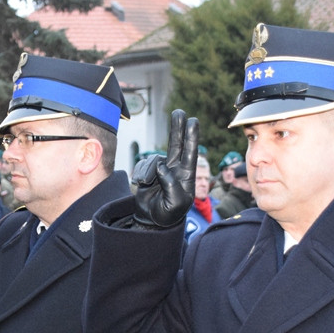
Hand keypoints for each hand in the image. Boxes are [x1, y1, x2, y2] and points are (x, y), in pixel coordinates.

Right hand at [132, 109, 198, 228]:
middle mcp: (175, 169)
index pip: (190, 153)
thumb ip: (170, 184)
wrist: (151, 220)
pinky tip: (142, 185)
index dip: (191, 136)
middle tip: (179, 112)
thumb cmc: (168, 214)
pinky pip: (143, 166)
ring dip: (148, 173)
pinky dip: (141, 175)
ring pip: (154, 160)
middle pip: (177, 144)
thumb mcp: (175, 203)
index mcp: (186, 176)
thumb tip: (161, 165)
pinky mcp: (149, 171)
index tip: (193, 121)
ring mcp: (162, 169)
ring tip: (147, 186)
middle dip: (178, 128)